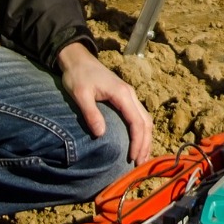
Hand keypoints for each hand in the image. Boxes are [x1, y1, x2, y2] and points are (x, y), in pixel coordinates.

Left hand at [59, 43, 153, 163]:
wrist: (78, 59)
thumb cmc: (78, 76)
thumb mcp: (80, 94)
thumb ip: (91, 113)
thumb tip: (101, 135)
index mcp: (122, 94)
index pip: (136, 122)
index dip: (137, 142)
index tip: (133, 158)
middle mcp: (130, 95)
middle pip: (146, 122)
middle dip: (145, 144)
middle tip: (140, 164)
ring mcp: (130, 95)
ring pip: (145, 119)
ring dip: (146, 138)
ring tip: (141, 157)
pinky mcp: (125, 97)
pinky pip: (139, 116)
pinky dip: (141, 131)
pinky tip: (137, 141)